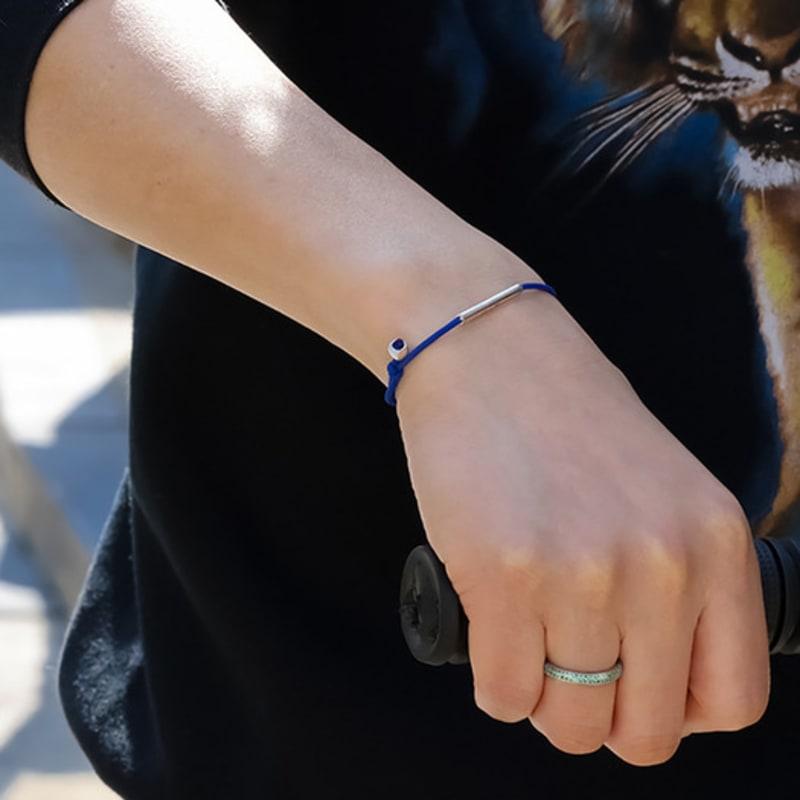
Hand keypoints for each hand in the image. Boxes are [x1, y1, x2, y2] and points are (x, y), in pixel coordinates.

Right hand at [395, 291, 769, 765]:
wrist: (486, 350)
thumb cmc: (563, 416)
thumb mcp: (659, 489)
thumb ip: (674, 579)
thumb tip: (644, 673)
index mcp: (715, 543)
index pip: (731, 698)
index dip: (675, 713)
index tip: (635, 691)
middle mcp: (661, 566)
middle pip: (644, 731)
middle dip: (599, 719)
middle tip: (564, 676)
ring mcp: (581, 573)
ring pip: (568, 724)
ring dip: (540, 700)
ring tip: (523, 647)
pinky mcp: (502, 575)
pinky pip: (503, 693)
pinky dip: (495, 684)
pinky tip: (489, 637)